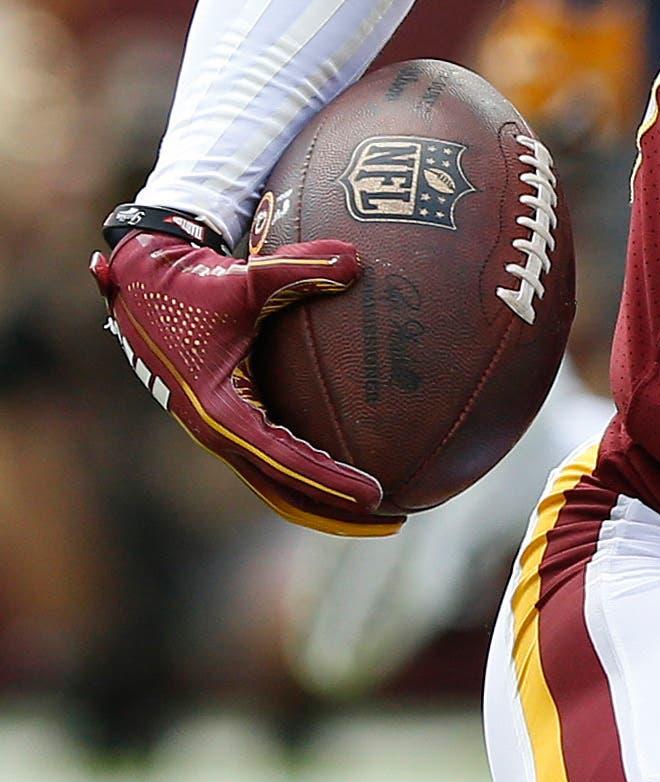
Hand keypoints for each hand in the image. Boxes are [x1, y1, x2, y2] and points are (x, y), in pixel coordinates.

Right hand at [91, 220, 397, 534]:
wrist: (142, 286)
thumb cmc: (192, 284)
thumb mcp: (246, 278)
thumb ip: (300, 269)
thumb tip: (356, 260)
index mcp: (218, 411)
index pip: (284, 459)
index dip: (330, 480)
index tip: (376, 494)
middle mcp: (217, 431)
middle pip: (282, 491)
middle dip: (334, 512)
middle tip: (394, 521)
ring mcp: (220, 431)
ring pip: (275, 484)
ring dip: (322, 502)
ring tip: (382, 512)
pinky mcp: (227, 421)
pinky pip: (271, 462)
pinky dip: (306, 476)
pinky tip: (347, 471)